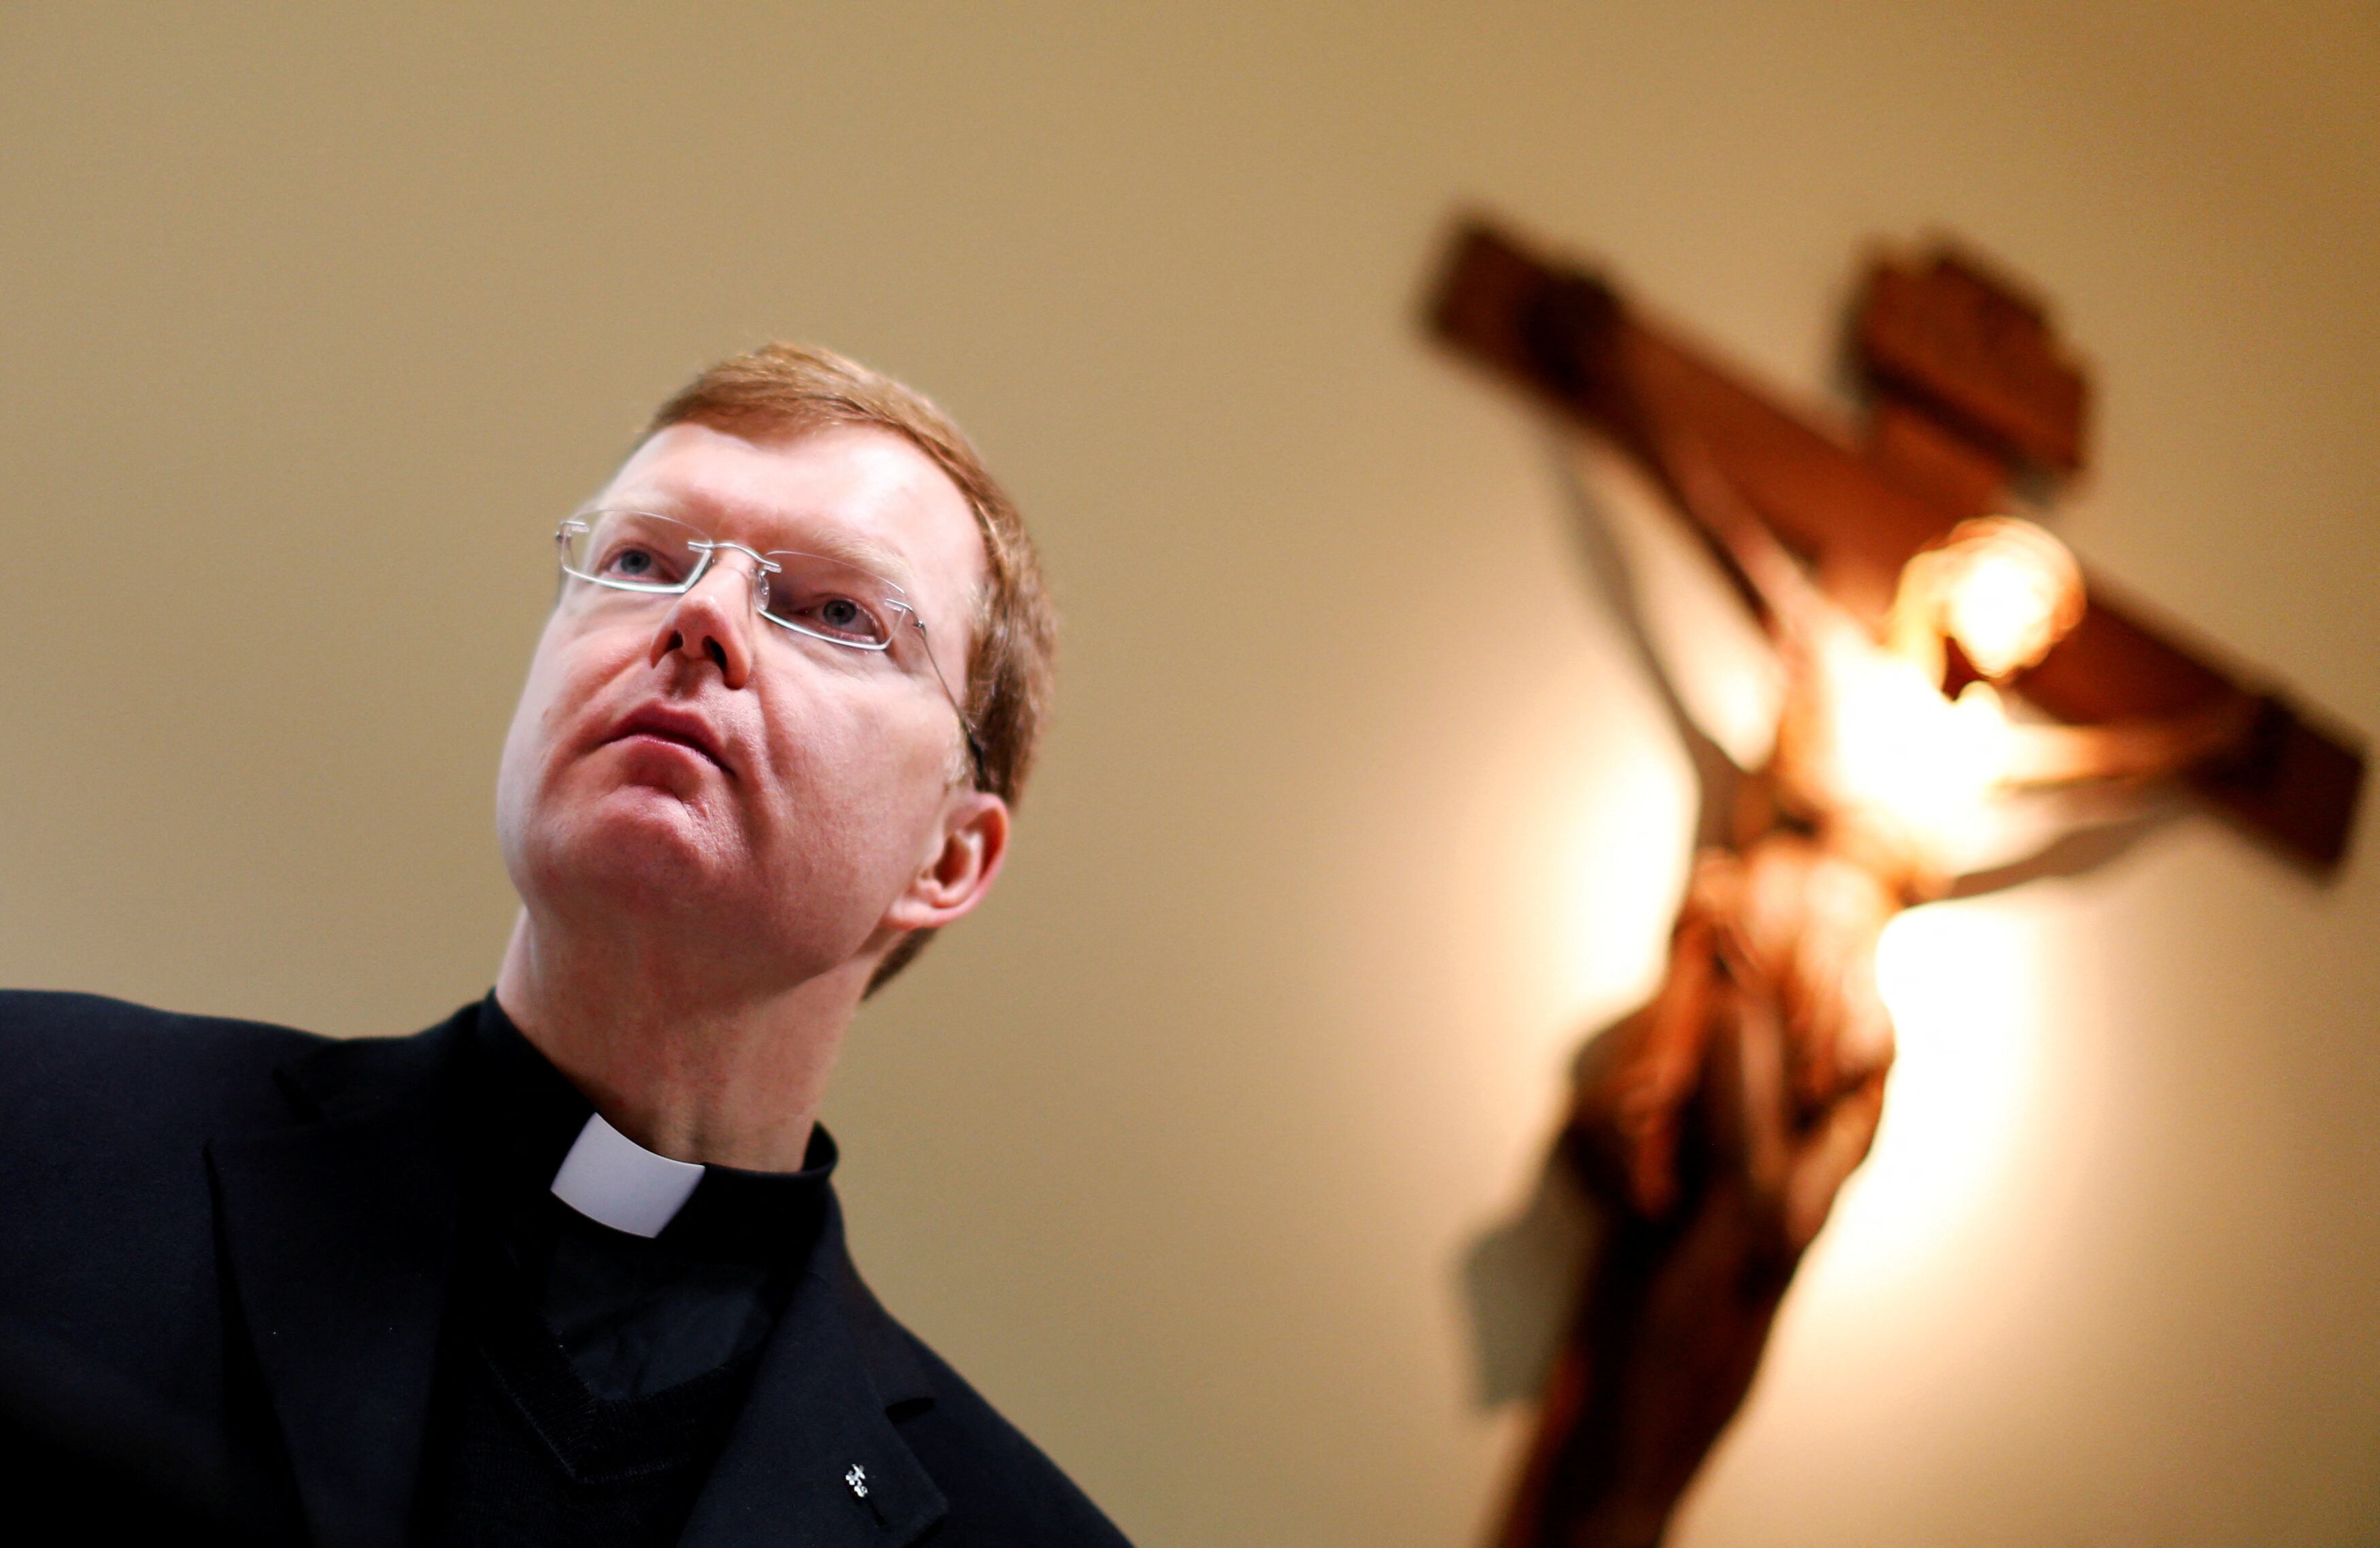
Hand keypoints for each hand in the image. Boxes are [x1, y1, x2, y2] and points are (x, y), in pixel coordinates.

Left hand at [1509, 857, 1891, 1547]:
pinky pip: (1747, 1143)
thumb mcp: (1666, 1267)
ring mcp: (1770, 1234)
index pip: (1827, 1099)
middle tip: (1776, 873)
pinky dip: (1739, 1067)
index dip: (1825, 1011)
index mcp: (1776, 1217)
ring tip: (1744, 901)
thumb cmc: (1641, 1372)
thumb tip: (1663, 1158)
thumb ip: (1680, 1205)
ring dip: (1769, 992)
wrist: (1636, 1459)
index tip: (1808, 930)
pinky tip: (1723, 1003)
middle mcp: (1789, 1216)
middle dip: (1806, 974)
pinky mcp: (1731, 1254)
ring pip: (1793, 1091)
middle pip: (1825, 1074)